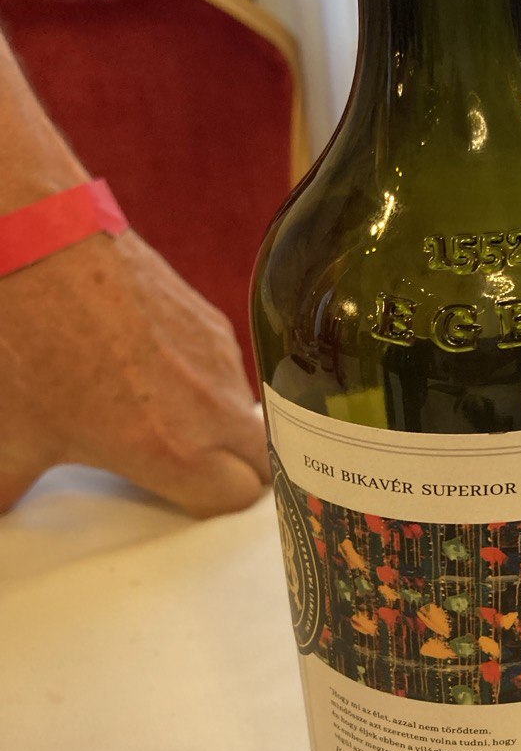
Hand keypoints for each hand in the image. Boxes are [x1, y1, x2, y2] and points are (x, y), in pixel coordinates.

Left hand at [0, 229, 270, 516]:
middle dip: (236, 474)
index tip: (185, 500)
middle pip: (264, 464)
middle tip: (193, 472)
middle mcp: (208, 409)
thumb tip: (2, 504)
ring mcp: (217, 362)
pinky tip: (159, 367)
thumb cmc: (28, 339)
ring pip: (247, 414)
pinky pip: (228, 371)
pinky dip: (207, 380)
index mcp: (167, 449)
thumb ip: (13, 486)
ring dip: (222, 425)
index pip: (235, 498)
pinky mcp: (212, 323)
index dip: (211, 505)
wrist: (40, 245)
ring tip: (169, 414)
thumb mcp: (10, 435)